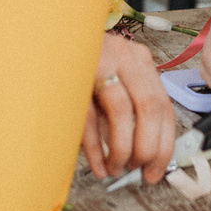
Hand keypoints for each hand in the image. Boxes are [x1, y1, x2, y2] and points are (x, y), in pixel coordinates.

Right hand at [83, 34, 178, 183]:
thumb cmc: (80, 67)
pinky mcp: (74, 75)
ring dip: (122, 149)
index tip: (155, 170)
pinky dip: (95, 147)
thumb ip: (127, 110)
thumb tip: (140, 155)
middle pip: (149, 107)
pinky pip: (89, 117)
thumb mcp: (111, 82)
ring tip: (115, 169)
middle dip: (147, 148)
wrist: (46, 40)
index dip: (164, 144)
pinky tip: (98, 165)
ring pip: (122, 111)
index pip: (164, 105)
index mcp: (139, 60)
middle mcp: (125, 57)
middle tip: (138, 170)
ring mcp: (100, 62)